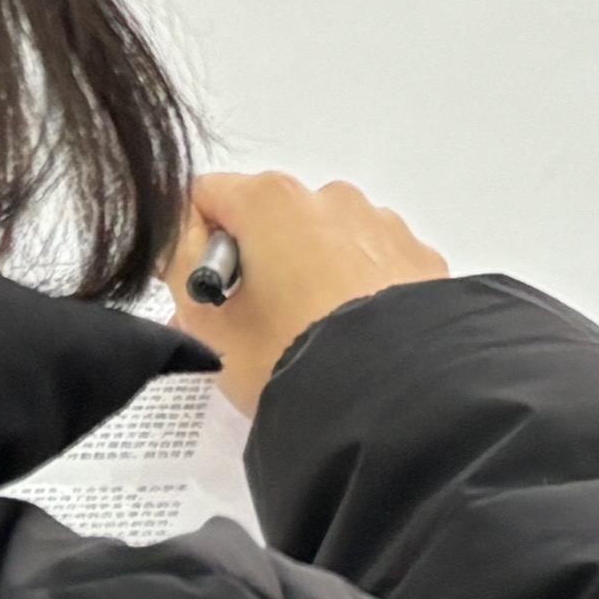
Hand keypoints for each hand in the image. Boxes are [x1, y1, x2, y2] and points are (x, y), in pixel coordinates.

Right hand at [169, 167, 448, 407]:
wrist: (389, 401)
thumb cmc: (294, 360)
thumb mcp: (208, 324)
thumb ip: (180, 268)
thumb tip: (185, 244)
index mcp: (273, 202)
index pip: (207, 197)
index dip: (195, 246)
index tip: (204, 293)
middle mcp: (331, 199)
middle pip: (270, 219)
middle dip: (256, 265)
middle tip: (252, 329)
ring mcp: (381, 226)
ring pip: (325, 242)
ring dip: (308, 277)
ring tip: (307, 339)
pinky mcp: (418, 260)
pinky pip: (372, 264)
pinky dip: (357, 291)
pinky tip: (350, 337)